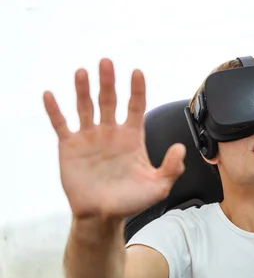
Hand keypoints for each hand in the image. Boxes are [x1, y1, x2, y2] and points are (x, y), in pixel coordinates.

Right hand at [43, 59, 185, 219]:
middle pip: (109, 100)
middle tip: (107, 62)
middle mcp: (110, 132)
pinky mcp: (70, 147)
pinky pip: (61, 124)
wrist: (103, 216)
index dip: (137, 90)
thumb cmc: (131, 201)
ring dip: (83, 89)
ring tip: (83, 72)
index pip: (136, 107)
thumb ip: (171, 168)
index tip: (137, 72)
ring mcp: (89, 138)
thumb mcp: (158, 187)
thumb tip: (180, 149)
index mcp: (132, 137)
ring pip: (85, 107)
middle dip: (109, 82)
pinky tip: (50, 95)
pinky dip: (54, 110)